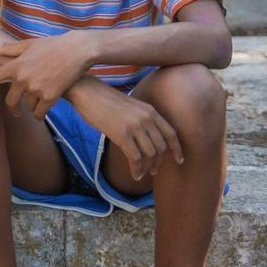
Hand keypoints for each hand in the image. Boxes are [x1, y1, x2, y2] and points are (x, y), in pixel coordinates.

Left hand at [0, 33, 93, 118]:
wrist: (77, 50)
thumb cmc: (52, 45)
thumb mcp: (28, 44)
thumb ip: (5, 48)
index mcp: (15, 65)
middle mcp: (22, 78)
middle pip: (11, 101)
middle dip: (13, 108)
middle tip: (15, 111)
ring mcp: (36, 88)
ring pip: (27, 106)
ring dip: (31, 106)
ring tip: (39, 99)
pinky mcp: (50, 97)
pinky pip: (39, 113)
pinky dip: (40, 114)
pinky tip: (43, 110)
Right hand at [68, 78, 183, 180]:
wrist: (87, 92)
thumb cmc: (104, 100)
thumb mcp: (130, 107)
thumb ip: (141, 119)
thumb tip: (146, 139)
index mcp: (150, 110)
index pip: (171, 133)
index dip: (177, 149)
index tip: (179, 160)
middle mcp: (146, 118)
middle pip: (161, 147)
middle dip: (159, 162)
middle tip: (153, 171)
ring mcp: (135, 126)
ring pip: (150, 154)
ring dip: (147, 168)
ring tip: (142, 174)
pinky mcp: (122, 134)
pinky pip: (136, 158)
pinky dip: (137, 169)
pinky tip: (134, 174)